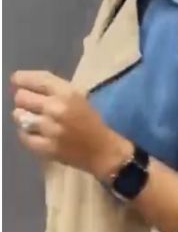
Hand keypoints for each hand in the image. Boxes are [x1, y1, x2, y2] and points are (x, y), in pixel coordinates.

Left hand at [11, 70, 131, 180]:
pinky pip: (23, 136)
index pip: (32, 79)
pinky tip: (38, 135)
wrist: (104, 152)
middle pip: (21, 97)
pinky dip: (27, 135)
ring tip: (36, 123)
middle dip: (25, 101)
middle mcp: (56, 108)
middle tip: (33, 108)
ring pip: (19, 116)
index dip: (21, 80)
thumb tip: (22, 84)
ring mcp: (50, 129)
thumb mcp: (78, 97)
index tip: (20, 84)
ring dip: (25, 118)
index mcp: (67, 93)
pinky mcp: (47, 147)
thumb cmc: (91, 123)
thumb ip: (52, 88)